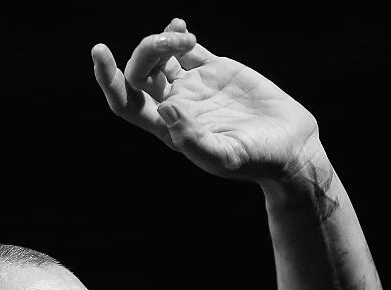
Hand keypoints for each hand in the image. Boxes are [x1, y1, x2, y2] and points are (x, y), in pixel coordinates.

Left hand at [91, 19, 321, 181]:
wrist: (290, 145)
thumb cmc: (258, 160)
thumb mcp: (225, 157)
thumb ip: (193, 139)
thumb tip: (165, 109)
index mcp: (170, 129)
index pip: (126, 103)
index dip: (108, 80)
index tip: (100, 52)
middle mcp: (177, 106)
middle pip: (139, 74)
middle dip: (146, 52)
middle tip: (172, 44)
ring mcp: (194, 86)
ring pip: (159, 57)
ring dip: (162, 40)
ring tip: (184, 39)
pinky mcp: (214, 70)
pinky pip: (185, 47)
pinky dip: (176, 33)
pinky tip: (180, 28)